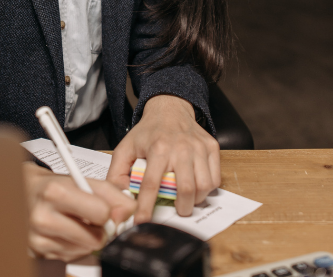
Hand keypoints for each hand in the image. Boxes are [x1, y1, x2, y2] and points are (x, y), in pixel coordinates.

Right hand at [23, 162, 135, 261]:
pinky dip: (74, 247)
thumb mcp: (81, 179)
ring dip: (86, 239)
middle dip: (99, 229)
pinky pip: (72, 259)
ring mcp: (39, 239)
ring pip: (86, 251)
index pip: (102, 214)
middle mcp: (43, 217)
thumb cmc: (53, 187)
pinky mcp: (38, 254)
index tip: (103, 209)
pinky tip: (64, 233)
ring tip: (73, 223)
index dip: (108, 212)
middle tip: (89, 217)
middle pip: (96, 238)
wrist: (22, 195)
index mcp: (55, 193)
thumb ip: (111, 193)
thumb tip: (128, 212)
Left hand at [106, 95, 220, 222]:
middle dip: (181, 207)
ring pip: (204, 186)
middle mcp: (181, 148)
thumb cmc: (148, 132)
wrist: (170, 109)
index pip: (152, 184)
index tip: (142, 221)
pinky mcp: (212, 147)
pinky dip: (207, 189)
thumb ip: (117, 172)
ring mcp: (199, 148)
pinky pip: (215, 178)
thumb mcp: (126, 147)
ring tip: (186, 199)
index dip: (146, 207)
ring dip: (195, 200)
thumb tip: (118, 197)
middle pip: (186, 189)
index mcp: (158, 148)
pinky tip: (196, 186)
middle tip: (176, 211)